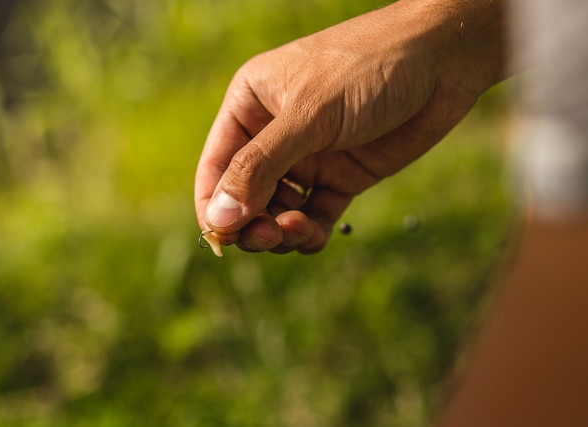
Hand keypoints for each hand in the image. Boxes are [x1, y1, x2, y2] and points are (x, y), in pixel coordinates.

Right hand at [195, 0, 506, 253]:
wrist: (442, 59)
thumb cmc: (367, 68)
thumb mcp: (308, 115)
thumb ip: (260, 167)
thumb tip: (219, 217)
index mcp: (250, 107)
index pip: (216, 167)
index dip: (214, 208)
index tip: (222, 241)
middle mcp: (274, 135)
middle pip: (245, 197)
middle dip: (252, 224)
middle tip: (270, 237)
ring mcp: (308, 158)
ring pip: (278, 211)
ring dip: (282, 231)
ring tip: (298, 230)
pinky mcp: (341, 176)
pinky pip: (315, 215)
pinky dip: (311, 232)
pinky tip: (315, 234)